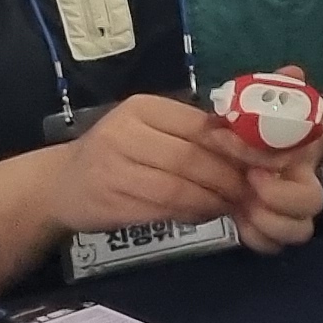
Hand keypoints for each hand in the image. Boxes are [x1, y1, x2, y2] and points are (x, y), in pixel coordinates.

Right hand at [45, 94, 259, 240]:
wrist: (59, 183)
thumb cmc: (117, 151)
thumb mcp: (149, 128)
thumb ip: (193, 130)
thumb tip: (253, 141)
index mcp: (142, 108)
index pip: (200, 125)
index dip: (236, 146)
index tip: (263, 161)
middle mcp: (124, 134)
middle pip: (191, 158)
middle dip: (228, 178)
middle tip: (251, 190)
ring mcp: (113, 169)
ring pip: (178, 188)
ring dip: (213, 200)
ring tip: (231, 204)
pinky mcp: (109, 202)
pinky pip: (162, 210)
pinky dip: (191, 214)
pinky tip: (205, 214)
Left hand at [230, 66, 322, 250]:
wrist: (280, 140)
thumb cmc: (277, 120)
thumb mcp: (280, 100)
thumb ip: (283, 87)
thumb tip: (292, 71)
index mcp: (307, 162)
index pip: (298, 164)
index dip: (269, 165)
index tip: (248, 159)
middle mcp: (305, 192)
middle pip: (307, 213)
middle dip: (275, 201)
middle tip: (249, 183)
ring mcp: (289, 213)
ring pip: (291, 234)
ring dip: (265, 224)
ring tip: (241, 206)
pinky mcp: (269, 225)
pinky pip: (269, 245)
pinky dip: (254, 236)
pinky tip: (236, 217)